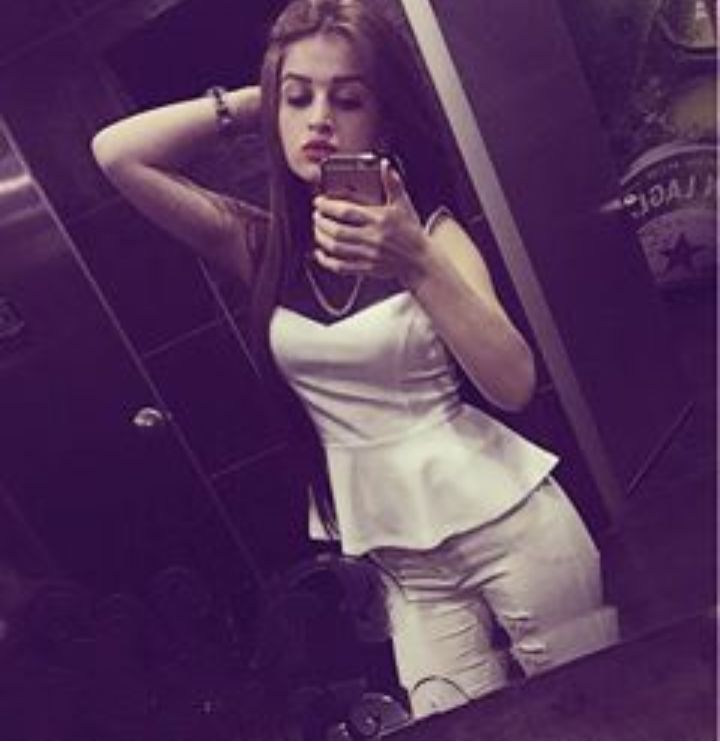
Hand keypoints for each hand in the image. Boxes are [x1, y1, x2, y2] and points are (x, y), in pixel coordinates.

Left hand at [312, 160, 430, 283]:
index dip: (328, 206)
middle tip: (316, 214)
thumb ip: (392, 184)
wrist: (420, 260)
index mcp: (380, 219)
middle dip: (321, 222)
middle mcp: (373, 238)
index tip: (319, 201)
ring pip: (336, 248)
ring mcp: (369, 255)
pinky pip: (341, 267)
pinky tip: (320, 253)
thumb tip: (384, 165)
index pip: (347, 211)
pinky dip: (326, 261)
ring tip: (317, 229)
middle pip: (338, 230)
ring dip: (321, 238)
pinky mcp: (366, 269)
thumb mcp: (403, 204)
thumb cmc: (411, 232)